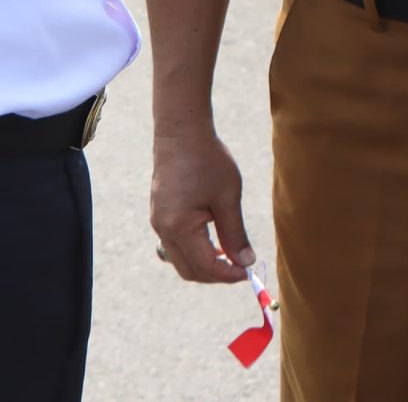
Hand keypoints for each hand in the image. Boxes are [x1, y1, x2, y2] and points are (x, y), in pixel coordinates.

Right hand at [149, 126, 254, 284]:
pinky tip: (213, 239)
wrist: (181, 132)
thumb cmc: (207, 160)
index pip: (205, 267)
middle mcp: (163, 229)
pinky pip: (174, 244)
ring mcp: (158, 222)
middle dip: (215, 275)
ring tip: (229, 253)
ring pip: (180, 259)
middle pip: (188, 270)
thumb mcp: (228, 198)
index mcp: (179, 228)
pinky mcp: (159, 214)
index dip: (228, 275)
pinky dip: (194, 250)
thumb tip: (246, 261)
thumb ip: (235, 233)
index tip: (249, 272)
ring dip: (204, 264)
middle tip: (240, 267)